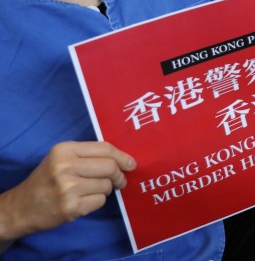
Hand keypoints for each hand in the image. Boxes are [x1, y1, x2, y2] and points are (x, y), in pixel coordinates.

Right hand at [0, 142, 134, 240]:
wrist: (21, 207)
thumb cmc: (46, 180)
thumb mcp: (62, 159)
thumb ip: (88, 155)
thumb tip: (125, 160)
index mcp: (64, 150)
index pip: (105, 148)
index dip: (123, 156)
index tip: (131, 164)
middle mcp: (65, 166)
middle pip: (110, 167)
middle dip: (119, 175)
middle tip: (119, 181)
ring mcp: (67, 188)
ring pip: (106, 185)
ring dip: (105, 190)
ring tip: (88, 191)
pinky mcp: (71, 207)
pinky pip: (100, 201)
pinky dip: (96, 202)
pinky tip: (82, 201)